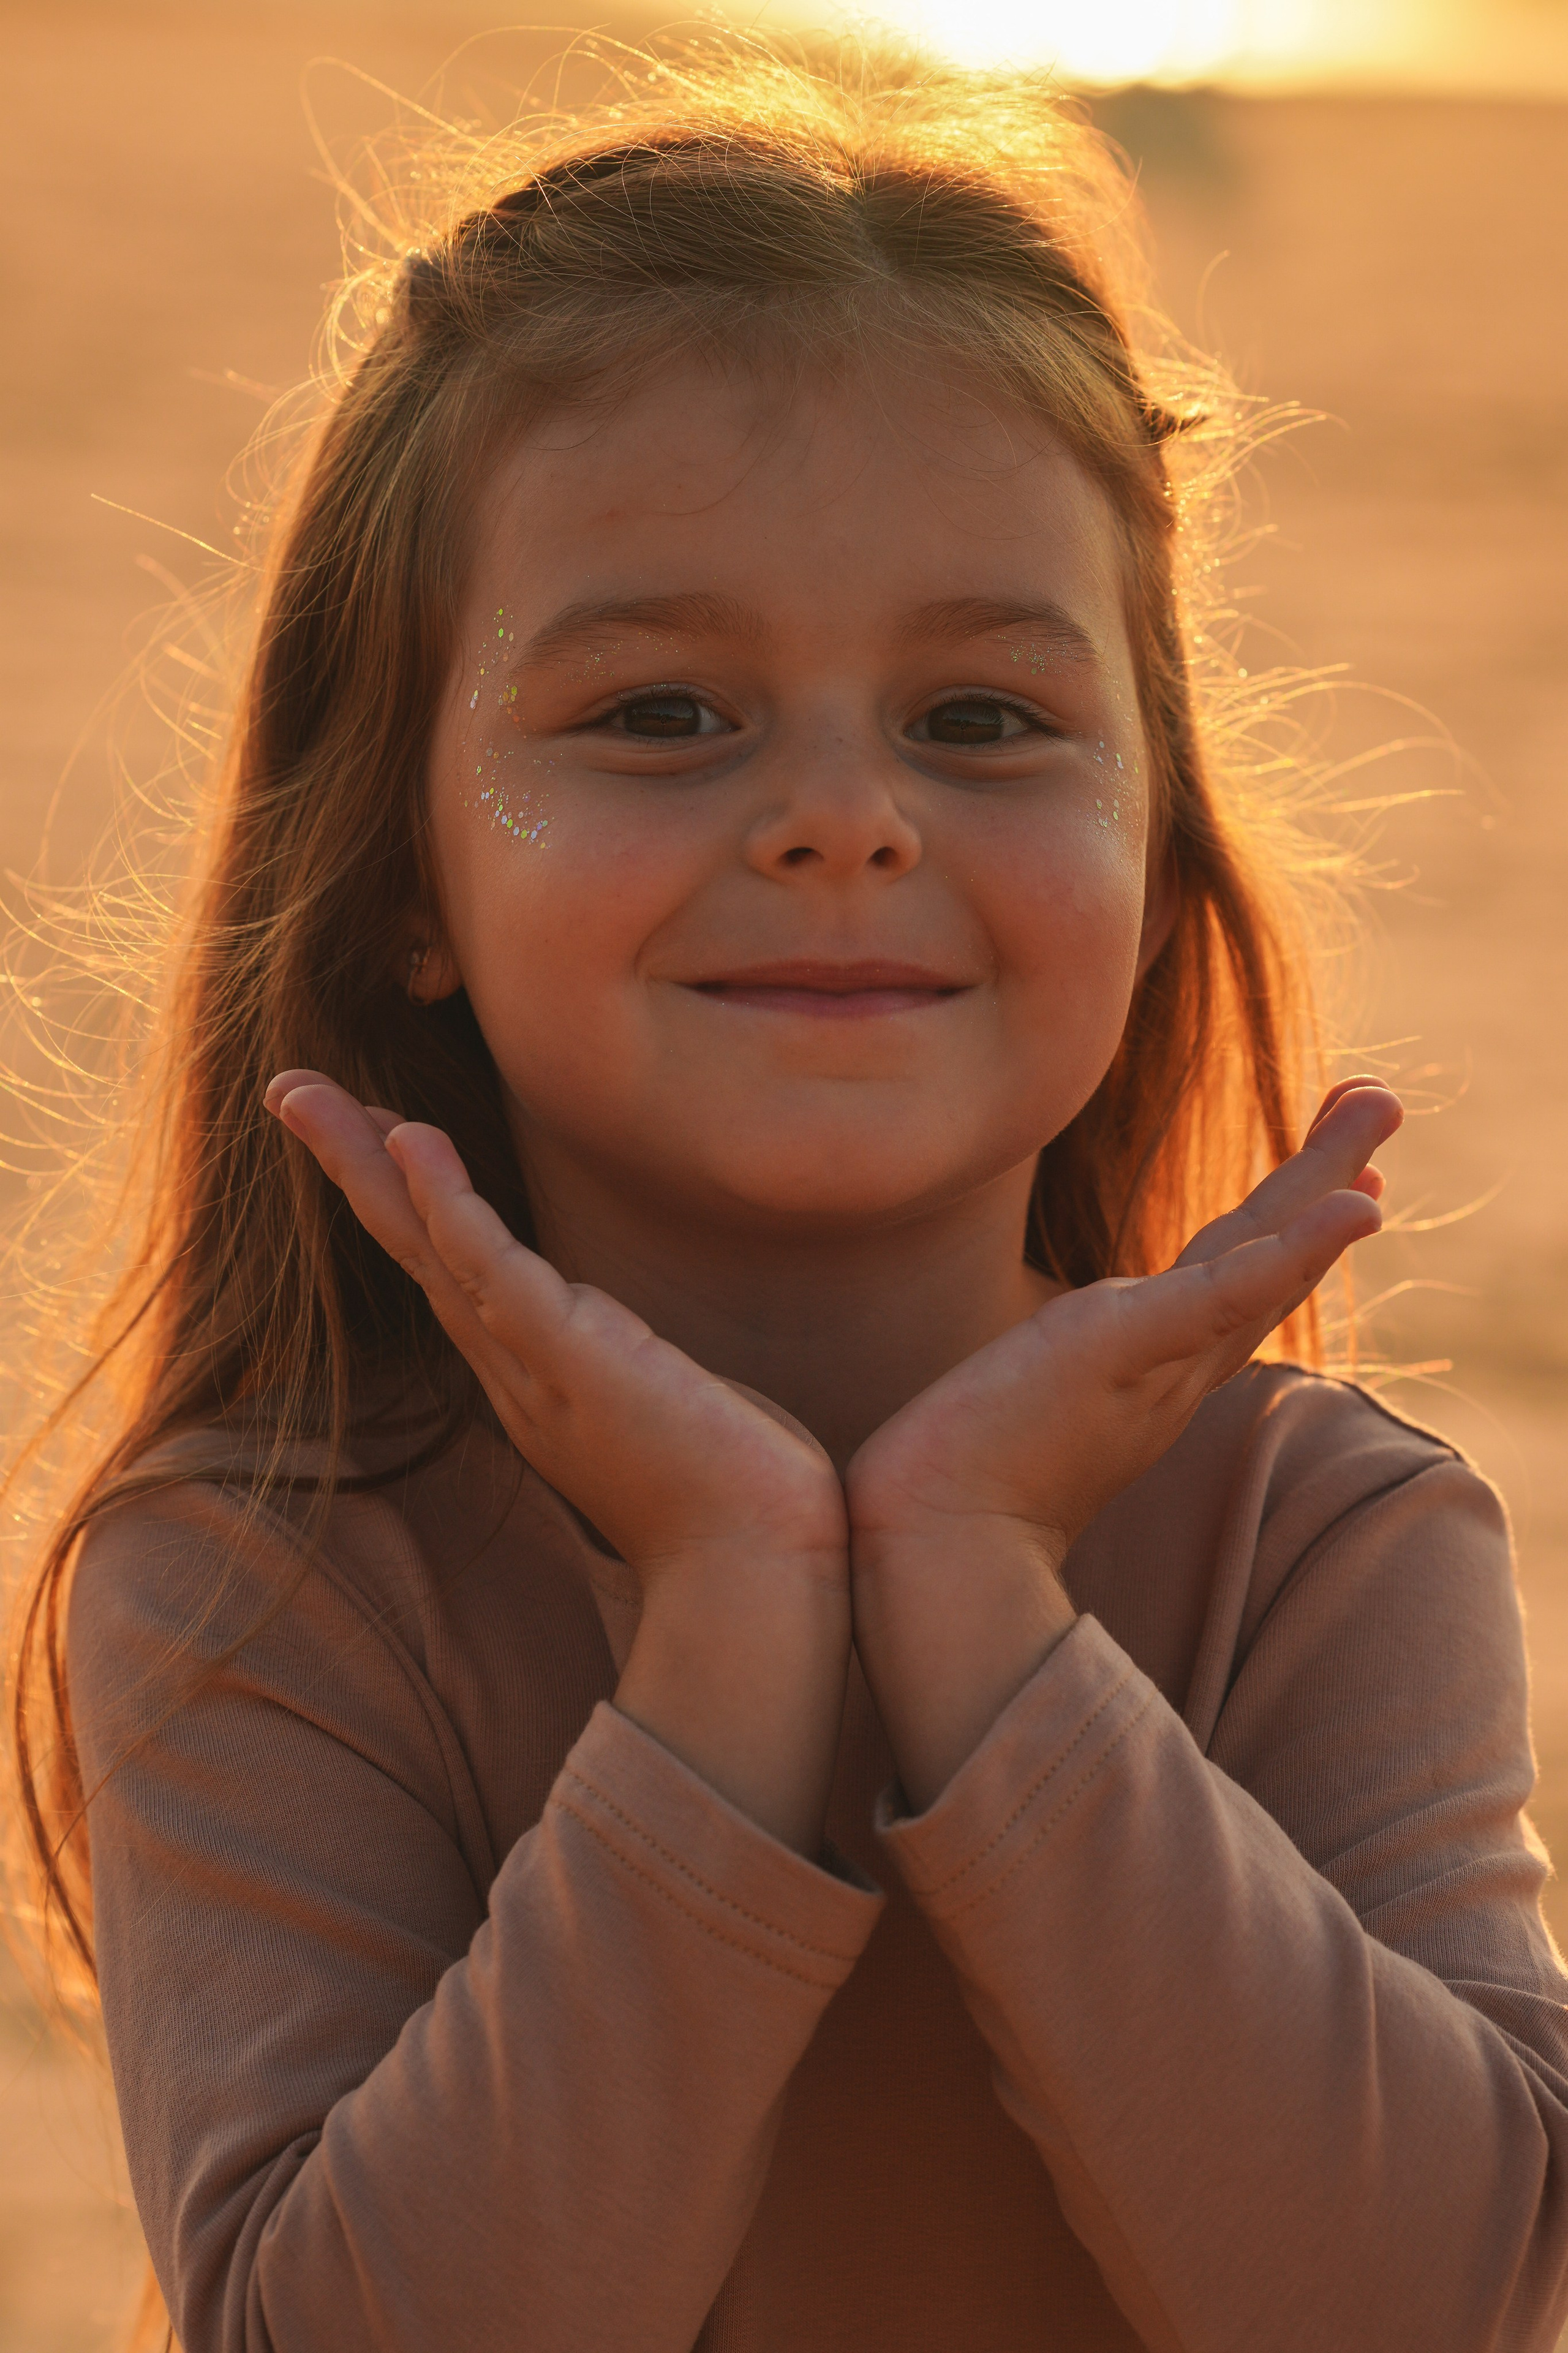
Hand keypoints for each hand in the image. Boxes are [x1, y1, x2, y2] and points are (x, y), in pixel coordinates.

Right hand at [266, 1072, 851, 1851]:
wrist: (759, 1576)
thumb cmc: (734, 1503)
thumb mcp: (665, 1410)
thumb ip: (638, 1374)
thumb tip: (650, 1359)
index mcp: (536, 1380)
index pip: (455, 1270)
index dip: (410, 1198)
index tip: (379, 1127)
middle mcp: (516, 1373)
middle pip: (416, 1250)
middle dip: (354, 1166)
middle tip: (290, 1090)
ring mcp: (538, 1368)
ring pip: (432, 1247)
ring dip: (371, 1165)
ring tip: (310, 1092)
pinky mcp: (576, 1363)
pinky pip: (496, 1269)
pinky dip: (452, 1205)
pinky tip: (417, 1143)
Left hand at [846, 1080, 1401, 1810]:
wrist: (924, 1555)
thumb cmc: (948, 1497)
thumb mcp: (1014, 1415)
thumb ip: (1043, 1389)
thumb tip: (1029, 1377)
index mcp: (1145, 1378)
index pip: (1232, 1289)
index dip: (1293, 1234)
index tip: (1349, 1184)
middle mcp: (1168, 1372)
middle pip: (1267, 1260)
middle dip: (1325, 1177)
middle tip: (1382, 1098)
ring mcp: (1152, 1365)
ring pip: (1261, 1258)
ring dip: (1324, 1182)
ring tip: (1380, 1106)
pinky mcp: (1121, 1354)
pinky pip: (1220, 1295)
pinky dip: (1289, 1251)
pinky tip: (1349, 1209)